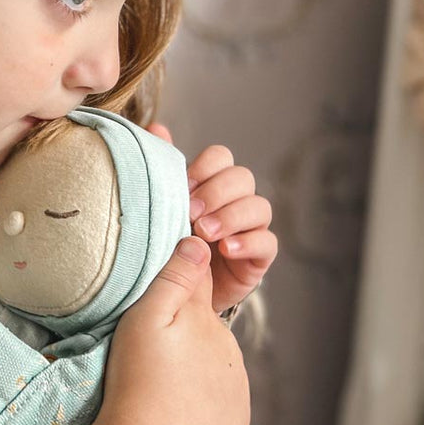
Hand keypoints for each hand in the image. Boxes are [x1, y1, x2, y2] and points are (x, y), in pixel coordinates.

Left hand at [145, 122, 277, 314]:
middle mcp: (234, 202)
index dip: (206, 167)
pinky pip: (267, 242)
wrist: (174, 295)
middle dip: (217, 192)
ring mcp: (249, 229)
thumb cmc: (166, 246)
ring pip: (259, 207)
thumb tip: (156, 129)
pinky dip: (247, 242)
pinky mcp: (258, 258)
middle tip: (191, 213)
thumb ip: (160, 171)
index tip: (184, 185)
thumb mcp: (158, 209)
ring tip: (205, 233)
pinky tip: (225, 250)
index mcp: (209, 184)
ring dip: (231, 216)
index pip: (221, 157)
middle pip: (242, 178)